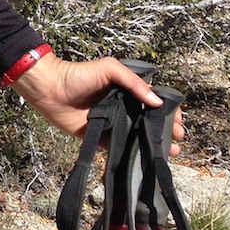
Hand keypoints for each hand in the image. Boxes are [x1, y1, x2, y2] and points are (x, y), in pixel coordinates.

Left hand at [12, 52, 184, 153]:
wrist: (50, 90)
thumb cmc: (78, 75)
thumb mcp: (108, 69)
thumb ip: (133, 82)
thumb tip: (157, 101)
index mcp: (127, 90)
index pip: (153, 101)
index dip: (168, 111)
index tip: (179, 121)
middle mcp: (123, 108)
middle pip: (151, 121)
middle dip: (167, 130)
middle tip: (178, 139)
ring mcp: (113, 123)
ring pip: (139, 136)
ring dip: (156, 144)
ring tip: (171, 151)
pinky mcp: (102, 138)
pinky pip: (121, 148)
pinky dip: (135, 154)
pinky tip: (147, 160)